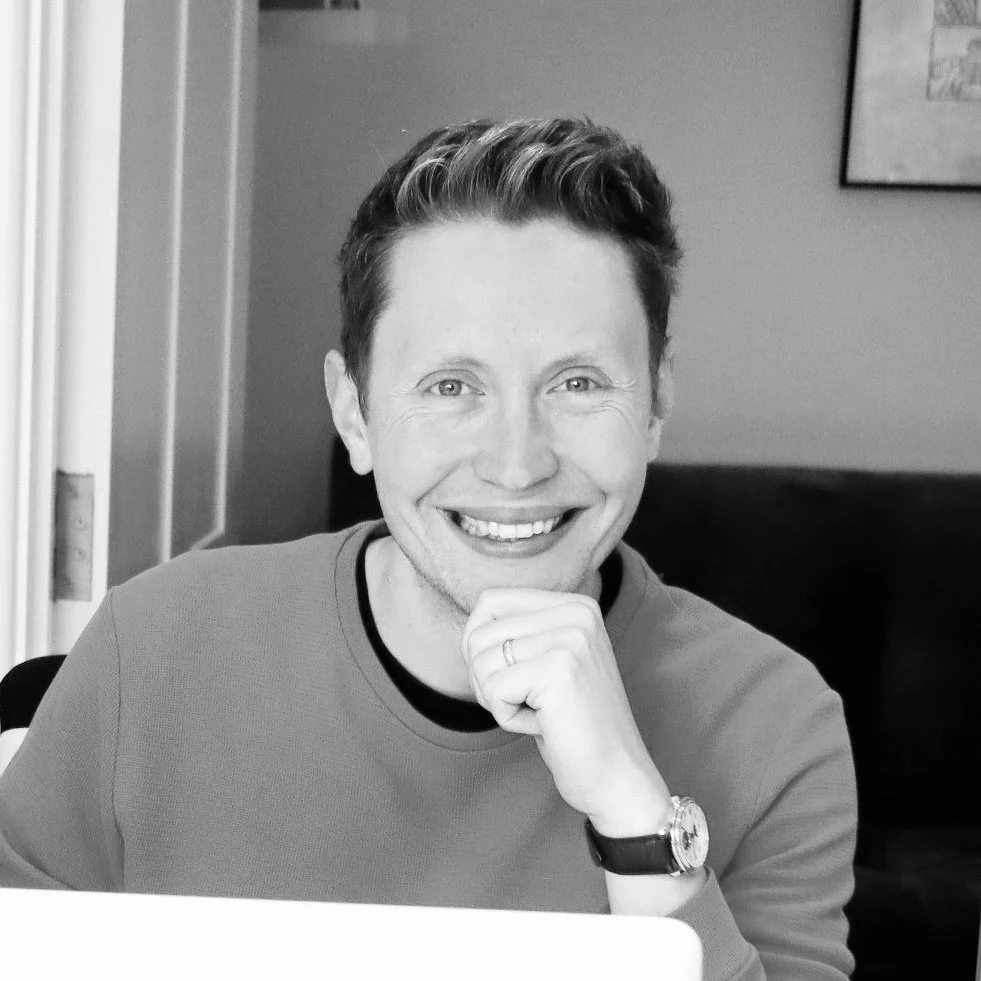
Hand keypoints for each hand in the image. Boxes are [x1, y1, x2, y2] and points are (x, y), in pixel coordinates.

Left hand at [461, 588, 669, 832]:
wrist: (617, 776)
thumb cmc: (571, 725)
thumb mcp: (548, 663)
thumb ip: (519, 634)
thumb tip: (472, 626)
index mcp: (575, 605)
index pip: (490, 602)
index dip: (481, 647)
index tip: (512, 678)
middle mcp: (577, 613)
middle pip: (480, 633)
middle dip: (487, 678)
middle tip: (529, 702)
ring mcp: (571, 638)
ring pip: (481, 661)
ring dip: (498, 699)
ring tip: (540, 712)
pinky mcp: (560, 670)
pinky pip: (493, 690)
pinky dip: (507, 717)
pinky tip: (544, 724)